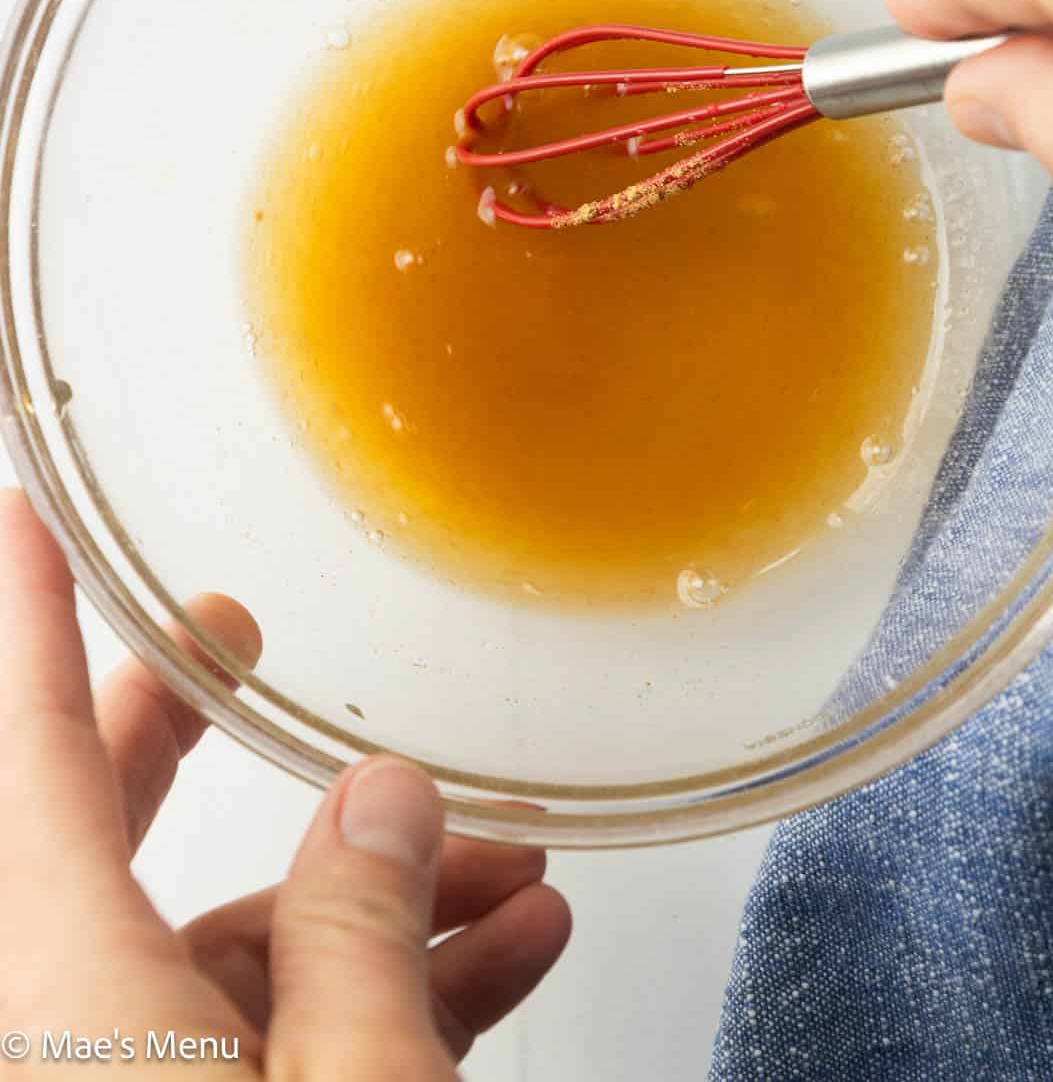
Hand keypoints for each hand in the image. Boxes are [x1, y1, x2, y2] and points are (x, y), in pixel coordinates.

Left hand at [0, 489, 569, 1075]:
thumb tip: (383, 807)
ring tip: (505, 859)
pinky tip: (500, 946)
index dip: (33, 624)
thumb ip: (362, 933)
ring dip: (368, 892)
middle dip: (185, 726)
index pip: (31, 760)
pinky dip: (383, 985)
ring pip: (224, 947)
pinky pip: (270, 1031)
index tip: (27, 522)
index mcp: (73, 997)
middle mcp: (73, 1037)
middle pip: (101, 835)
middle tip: (235, 636)